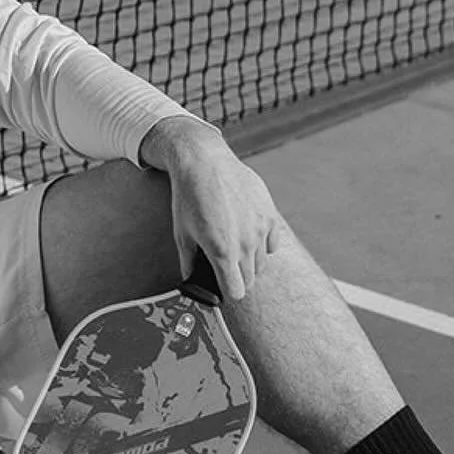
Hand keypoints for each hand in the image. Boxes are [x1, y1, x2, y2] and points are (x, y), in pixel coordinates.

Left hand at [139, 117, 281, 303]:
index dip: (228, 291)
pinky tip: (248, 234)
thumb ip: (188, 262)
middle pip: (250, 279)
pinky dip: (263, 244)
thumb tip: (190, 279)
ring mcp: (261, 229)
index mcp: (222, 252)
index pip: (237, 292)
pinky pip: (272, 244)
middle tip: (225, 266)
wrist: (204, 162)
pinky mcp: (270, 215)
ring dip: (249, 262)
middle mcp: (245, 244)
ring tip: (233, 247)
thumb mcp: (181, 233)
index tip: (222, 286)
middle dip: (238, 277)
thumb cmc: (188, 198)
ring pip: (261, 262)